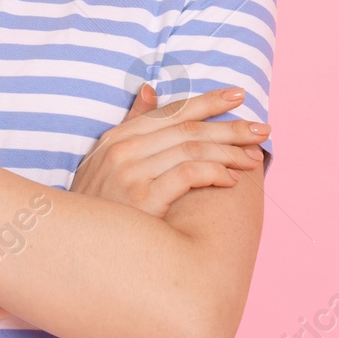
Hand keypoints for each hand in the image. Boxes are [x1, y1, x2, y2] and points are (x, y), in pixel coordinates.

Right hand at [70, 84, 269, 218]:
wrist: (77, 248)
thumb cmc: (99, 206)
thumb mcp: (105, 160)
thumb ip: (131, 124)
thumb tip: (149, 89)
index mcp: (118, 137)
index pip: (172, 111)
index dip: (208, 101)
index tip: (238, 96)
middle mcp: (123, 149)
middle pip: (189, 129)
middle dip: (230, 126)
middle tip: (262, 129)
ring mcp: (131, 173)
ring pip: (193, 149)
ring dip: (230, 152)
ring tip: (254, 159)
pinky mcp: (143, 199)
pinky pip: (189, 175)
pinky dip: (215, 173)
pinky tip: (232, 180)